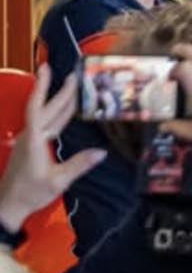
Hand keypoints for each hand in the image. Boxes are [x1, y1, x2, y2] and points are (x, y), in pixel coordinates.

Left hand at [0, 66, 105, 230]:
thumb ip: (79, 164)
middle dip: (58, 90)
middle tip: (72, 74)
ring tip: (70, 87)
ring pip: (46, 115)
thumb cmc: (31, 192)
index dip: (43, 88)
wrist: (9, 203)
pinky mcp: (31, 146)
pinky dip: (57, 114)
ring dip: (58, 101)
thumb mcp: (58, 180)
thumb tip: (101, 152)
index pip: (38, 108)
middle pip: (45, 108)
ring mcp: (29, 140)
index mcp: (34, 140)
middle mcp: (30, 136)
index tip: (47, 69)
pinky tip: (64, 113)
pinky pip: (45, 124)